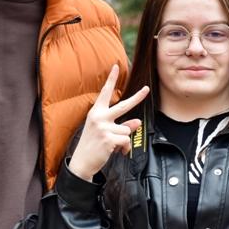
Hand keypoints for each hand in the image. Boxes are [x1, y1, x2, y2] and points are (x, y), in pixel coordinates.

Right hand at [67, 65, 148, 179]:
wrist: (82, 162)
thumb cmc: (92, 145)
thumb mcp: (104, 131)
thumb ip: (120, 124)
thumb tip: (137, 122)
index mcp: (96, 112)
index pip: (105, 93)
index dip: (111, 79)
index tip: (116, 66)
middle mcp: (99, 117)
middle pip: (124, 105)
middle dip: (137, 97)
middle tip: (146, 89)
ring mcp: (104, 127)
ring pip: (127, 129)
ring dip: (124, 140)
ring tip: (113, 145)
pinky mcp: (109, 139)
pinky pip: (126, 140)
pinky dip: (124, 148)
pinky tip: (114, 151)